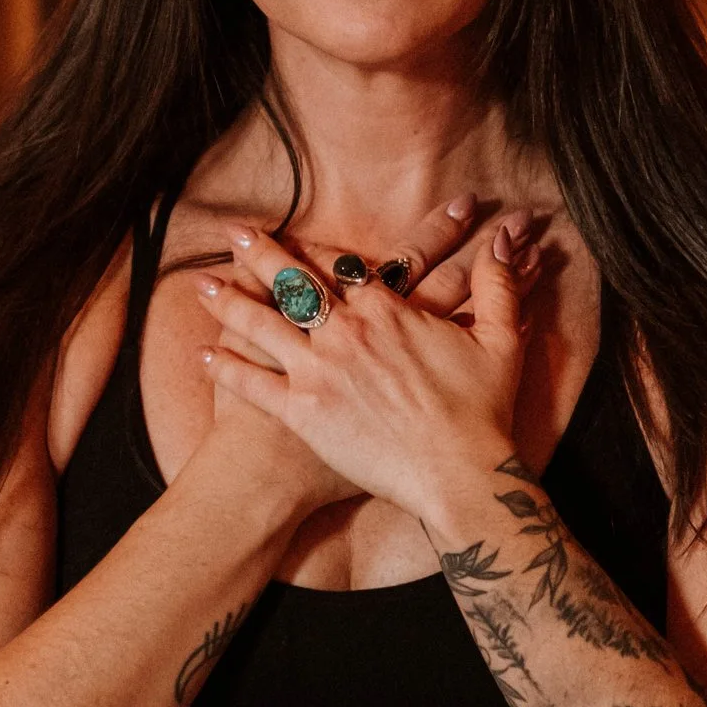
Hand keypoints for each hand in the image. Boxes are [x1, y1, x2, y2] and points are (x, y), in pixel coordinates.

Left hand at [197, 213, 541, 531]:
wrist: (458, 475)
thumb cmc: (481, 412)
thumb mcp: (501, 340)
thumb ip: (498, 285)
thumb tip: (506, 241)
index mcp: (386, 311)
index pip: (342, 267)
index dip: (317, 247)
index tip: (296, 231)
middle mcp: (345, 332)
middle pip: (293, 283)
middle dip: (260, 253)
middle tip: (232, 232)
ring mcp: (319, 371)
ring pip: (262, 325)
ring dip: (228, 301)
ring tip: (200, 282)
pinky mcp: (303, 413)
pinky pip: (253, 385)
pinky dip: (225, 368)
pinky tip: (202, 355)